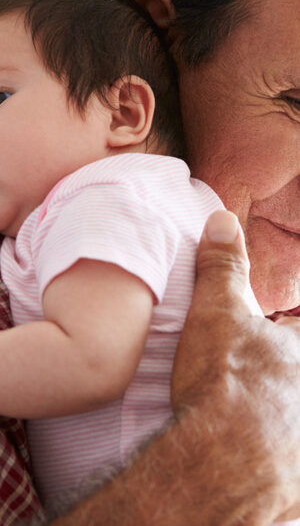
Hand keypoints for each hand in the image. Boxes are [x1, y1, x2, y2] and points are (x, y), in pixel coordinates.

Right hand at [172, 210, 299, 523]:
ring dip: (286, 400)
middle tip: (270, 360)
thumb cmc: (226, 382)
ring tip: (272, 403)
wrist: (220, 463)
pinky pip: (294, 451)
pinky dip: (285, 445)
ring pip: (297, 407)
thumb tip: (222, 222)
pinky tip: (270, 442)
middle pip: (297, 362)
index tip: (281, 321)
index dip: (288, 320)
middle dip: (284, 355)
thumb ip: (224, 267)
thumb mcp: (218, 313)